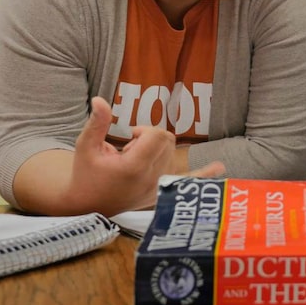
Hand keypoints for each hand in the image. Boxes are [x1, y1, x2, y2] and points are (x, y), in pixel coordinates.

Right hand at [70, 97, 223, 213]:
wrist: (87, 206)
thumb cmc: (86, 174)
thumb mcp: (86, 147)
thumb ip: (97, 123)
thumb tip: (100, 99)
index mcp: (133, 167)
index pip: (156, 135)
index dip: (143, 130)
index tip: (129, 136)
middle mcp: (150, 178)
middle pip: (168, 141)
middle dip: (150, 137)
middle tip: (129, 149)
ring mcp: (158, 188)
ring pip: (174, 153)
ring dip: (158, 150)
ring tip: (135, 160)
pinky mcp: (162, 194)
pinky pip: (189, 182)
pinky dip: (205, 175)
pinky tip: (220, 167)